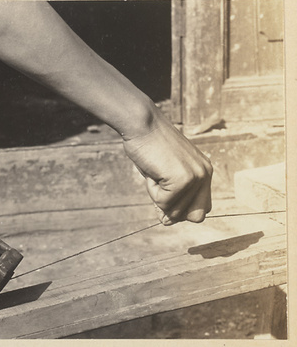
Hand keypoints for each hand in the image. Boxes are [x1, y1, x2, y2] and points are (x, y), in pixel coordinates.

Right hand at [123, 109, 212, 224]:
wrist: (142, 124)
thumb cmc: (149, 145)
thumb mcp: (164, 173)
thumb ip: (172, 196)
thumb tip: (167, 222)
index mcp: (205, 171)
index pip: (202, 209)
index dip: (182, 210)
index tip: (164, 200)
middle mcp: (205, 174)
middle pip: (193, 216)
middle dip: (172, 208)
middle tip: (158, 184)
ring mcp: (196, 177)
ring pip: (175, 210)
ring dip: (158, 196)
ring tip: (155, 172)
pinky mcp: (183, 179)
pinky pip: (164, 202)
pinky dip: (152, 190)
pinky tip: (152, 171)